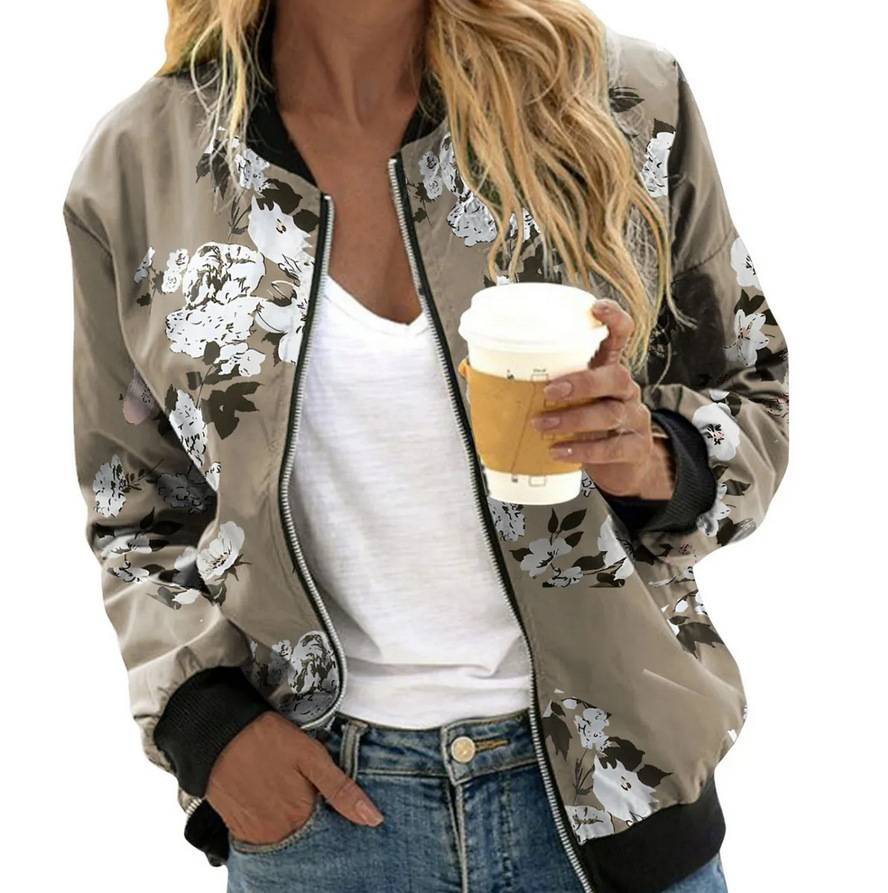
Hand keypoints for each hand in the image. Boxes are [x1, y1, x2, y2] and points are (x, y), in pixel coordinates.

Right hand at [205, 710, 383, 844]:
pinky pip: (263, 839)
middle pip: (306, 840)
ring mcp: (256, 834)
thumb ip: (341, 790)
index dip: (337, 820)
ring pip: (285, 840)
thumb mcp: (312, 757)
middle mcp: (278, 834)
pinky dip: (273, 827)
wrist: (217, 735)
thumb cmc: (267, 740)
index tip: (339, 808)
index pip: (330, 834)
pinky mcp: (238, 829)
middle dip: (316, 826)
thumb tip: (373, 819)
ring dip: (294, 826)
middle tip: (312, 797)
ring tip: (293, 798)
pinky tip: (276, 805)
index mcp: (300, 817)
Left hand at [531, 298, 675, 499]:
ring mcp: (633, 419)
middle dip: (583, 382)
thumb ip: (530, 386)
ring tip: (543, 426)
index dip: (613, 319)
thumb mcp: (567, 401)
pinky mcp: (636, 448)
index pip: (620, 336)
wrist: (622, 465)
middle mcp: (624, 390)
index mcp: (607, 370)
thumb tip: (474, 375)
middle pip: (616, 376)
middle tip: (550, 391)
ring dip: (574, 418)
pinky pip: (613, 447)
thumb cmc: (587, 425)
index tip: (596, 309)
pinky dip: (585, 450)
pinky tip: (561, 451)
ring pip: (611, 413)